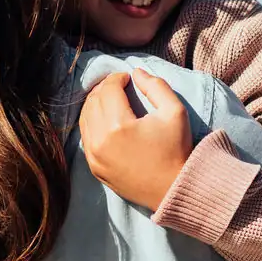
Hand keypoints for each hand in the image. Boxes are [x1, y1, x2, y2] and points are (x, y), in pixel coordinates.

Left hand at [79, 68, 193, 211]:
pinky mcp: (95, 168)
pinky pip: (85, 137)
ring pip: (85, 118)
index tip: (127, 78)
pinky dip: (91, 123)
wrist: (173, 189)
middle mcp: (100, 141)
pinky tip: (104, 118)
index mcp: (119, 126)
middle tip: (118, 85)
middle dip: (105, 88)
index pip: (109, 90)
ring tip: (110, 99)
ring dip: (95, 104)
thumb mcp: (174, 111)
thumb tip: (136, 72)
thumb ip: (156, 86)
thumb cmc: (176, 150)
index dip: (117, 78)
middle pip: (94, 102)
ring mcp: (94, 157)